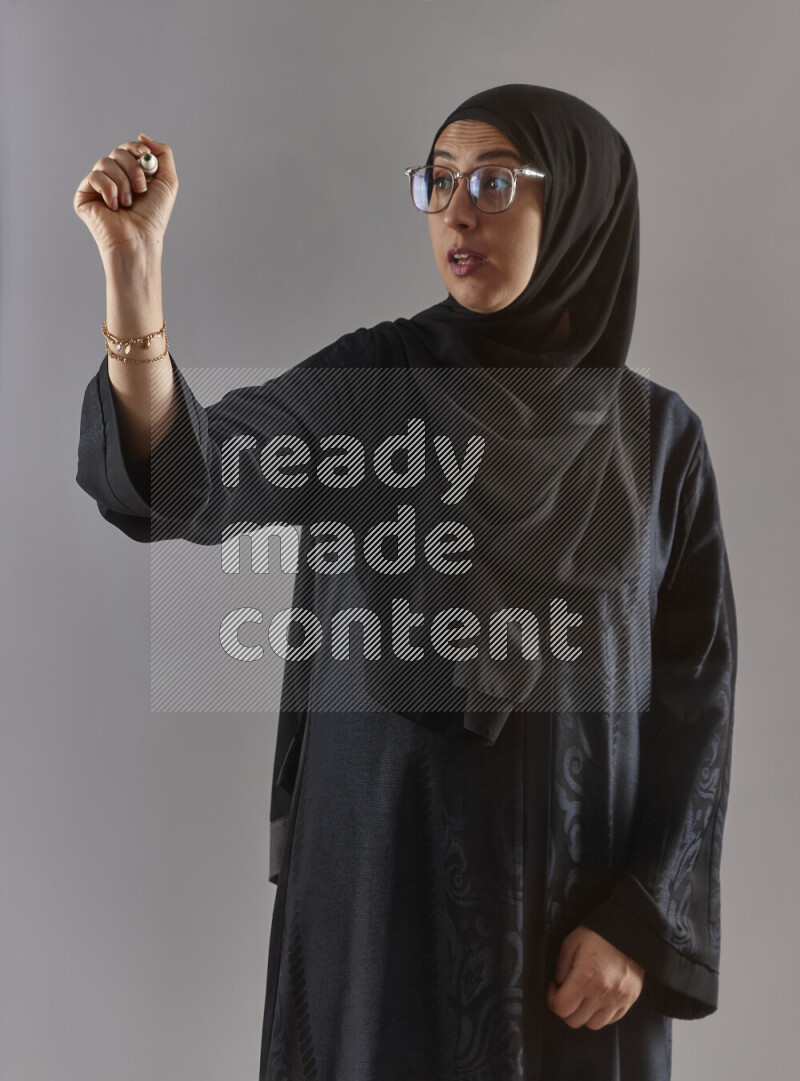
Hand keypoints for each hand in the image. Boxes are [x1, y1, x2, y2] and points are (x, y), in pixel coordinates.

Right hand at [73, 134, 177, 259]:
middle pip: (117, 152)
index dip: (135, 148)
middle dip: (133, 169)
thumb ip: (163, 154)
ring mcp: (97, 187)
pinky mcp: (83, 196)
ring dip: (123, 183)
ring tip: (128, 203)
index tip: (145, 156)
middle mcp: (113, 179)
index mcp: (130, 176)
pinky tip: (114, 207)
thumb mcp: (168, 182)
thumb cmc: (153, 217)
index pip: (127, 149)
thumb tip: (141, 135)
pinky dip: (109, 190)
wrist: (139, 239)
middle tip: (141, 189)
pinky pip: (94, 176)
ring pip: (105, 162)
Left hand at [547, 925, 643, 1029]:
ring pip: (593, 1025)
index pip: (561, 1008)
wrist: (629, 931)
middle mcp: (602, 994)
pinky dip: (601, 1014)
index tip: (554, 988)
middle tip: (567, 993)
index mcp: (585, 978)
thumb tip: (559, 987)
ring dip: (584, 1014)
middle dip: (566, 1009)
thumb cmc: (597, 935)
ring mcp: (618, 1000)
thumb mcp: (571, 943)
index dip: (552, 999)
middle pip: (575, 1021)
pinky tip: (598, 998)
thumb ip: (561, 969)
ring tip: (583, 997)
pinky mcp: (629, 1000)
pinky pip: (610, 1020)